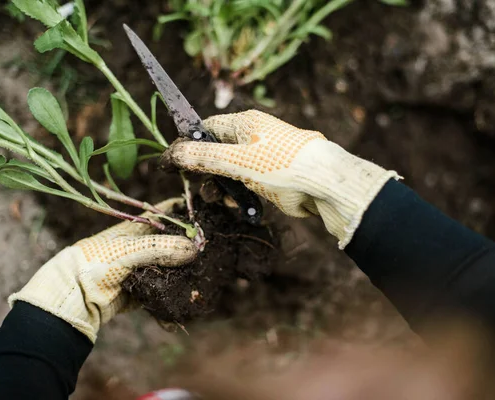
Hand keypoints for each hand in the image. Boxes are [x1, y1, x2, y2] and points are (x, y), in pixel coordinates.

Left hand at [8, 198, 196, 342]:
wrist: (73, 298)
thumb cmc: (96, 263)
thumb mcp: (129, 251)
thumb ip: (161, 247)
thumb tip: (194, 249)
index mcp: (138, 227)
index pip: (167, 213)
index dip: (186, 212)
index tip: (208, 216)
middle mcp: (143, 246)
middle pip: (174, 243)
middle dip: (191, 249)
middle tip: (213, 253)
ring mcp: (143, 269)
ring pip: (172, 269)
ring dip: (185, 277)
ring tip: (204, 283)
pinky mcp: (142, 292)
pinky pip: (163, 294)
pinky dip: (171, 303)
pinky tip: (180, 312)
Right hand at [168, 110, 398, 247]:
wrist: (322, 186)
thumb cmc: (282, 165)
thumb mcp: (238, 161)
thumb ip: (204, 158)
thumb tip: (172, 153)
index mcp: (244, 123)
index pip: (205, 128)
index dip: (187, 145)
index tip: (171, 163)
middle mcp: (251, 137)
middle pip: (214, 151)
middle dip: (203, 171)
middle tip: (194, 186)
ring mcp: (260, 157)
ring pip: (226, 171)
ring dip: (218, 186)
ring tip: (218, 198)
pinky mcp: (268, 177)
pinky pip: (242, 183)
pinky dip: (236, 194)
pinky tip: (237, 204)